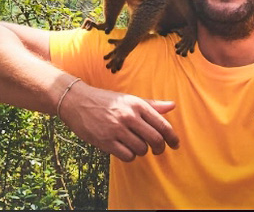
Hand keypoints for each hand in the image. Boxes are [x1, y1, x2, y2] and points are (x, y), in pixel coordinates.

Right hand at [59, 81, 178, 161]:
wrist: (77, 102)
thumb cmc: (107, 101)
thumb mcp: (129, 99)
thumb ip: (151, 105)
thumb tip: (172, 105)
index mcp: (137, 104)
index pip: (162, 124)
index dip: (172, 137)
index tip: (176, 144)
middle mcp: (129, 116)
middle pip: (155, 139)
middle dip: (160, 148)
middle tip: (159, 150)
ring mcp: (116, 129)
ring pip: (142, 149)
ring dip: (143, 151)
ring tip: (137, 145)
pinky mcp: (105, 141)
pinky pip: (127, 156)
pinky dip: (130, 156)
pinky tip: (126, 149)